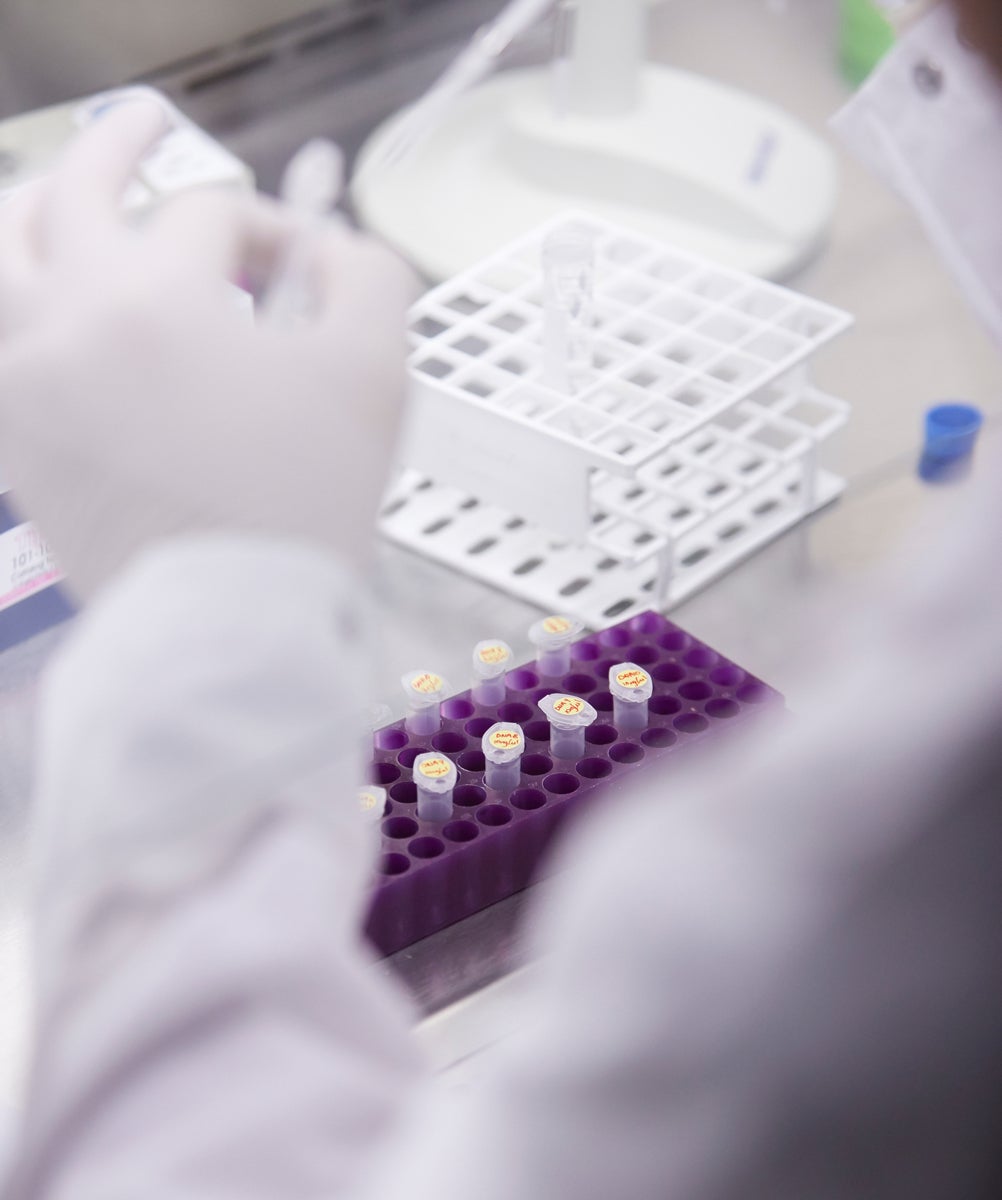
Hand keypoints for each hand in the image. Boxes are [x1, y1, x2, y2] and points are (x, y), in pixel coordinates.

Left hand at [0, 102, 416, 599]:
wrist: (231, 623)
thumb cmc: (301, 501)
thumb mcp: (371, 376)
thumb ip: (369, 279)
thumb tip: (339, 248)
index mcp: (153, 296)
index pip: (215, 216)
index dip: (273, 229)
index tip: (311, 276)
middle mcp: (67, 320)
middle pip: (75, 190)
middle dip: (124, 145)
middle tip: (151, 123)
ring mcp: (27, 380)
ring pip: (6, 257)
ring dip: (38, 209)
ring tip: (68, 197)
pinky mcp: (17, 439)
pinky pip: (4, 345)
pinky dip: (24, 306)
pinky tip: (52, 303)